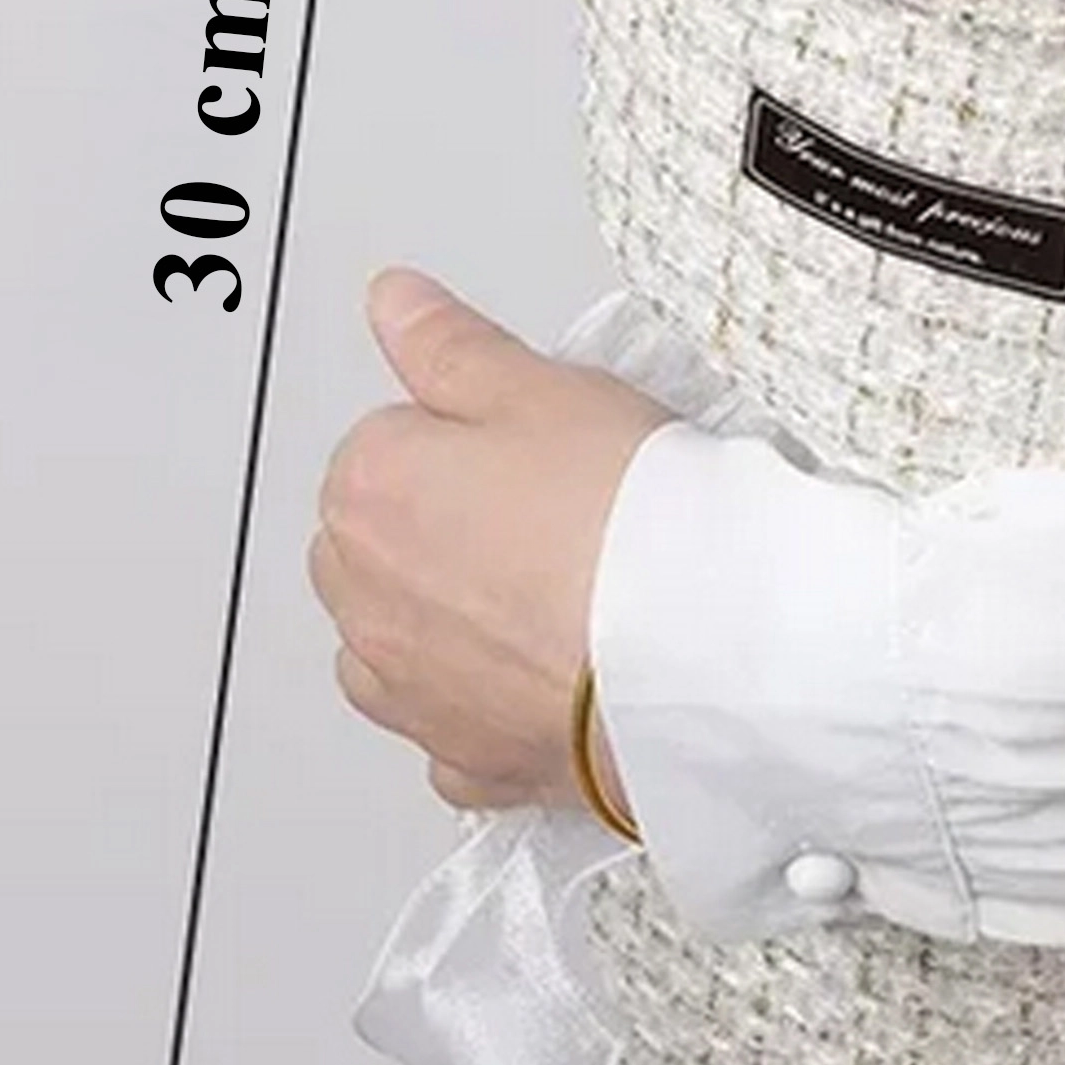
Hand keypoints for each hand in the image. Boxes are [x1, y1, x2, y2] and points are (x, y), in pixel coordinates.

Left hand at [312, 267, 672, 810]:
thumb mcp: (547, 388)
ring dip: (454, 617)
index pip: (393, 437)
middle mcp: (364, 597)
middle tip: (561, 510)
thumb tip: (393, 304)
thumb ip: (451, 346)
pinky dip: (487, 703)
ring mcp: (409, 688)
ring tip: (560, 594)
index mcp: (370, 489)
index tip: (542, 445)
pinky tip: (551, 674)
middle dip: (449, 523)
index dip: (476, 434)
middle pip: (385, 539)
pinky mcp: (467, 760)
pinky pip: (455, 724)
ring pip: (403, 636)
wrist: (700, 655)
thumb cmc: (630, 518)